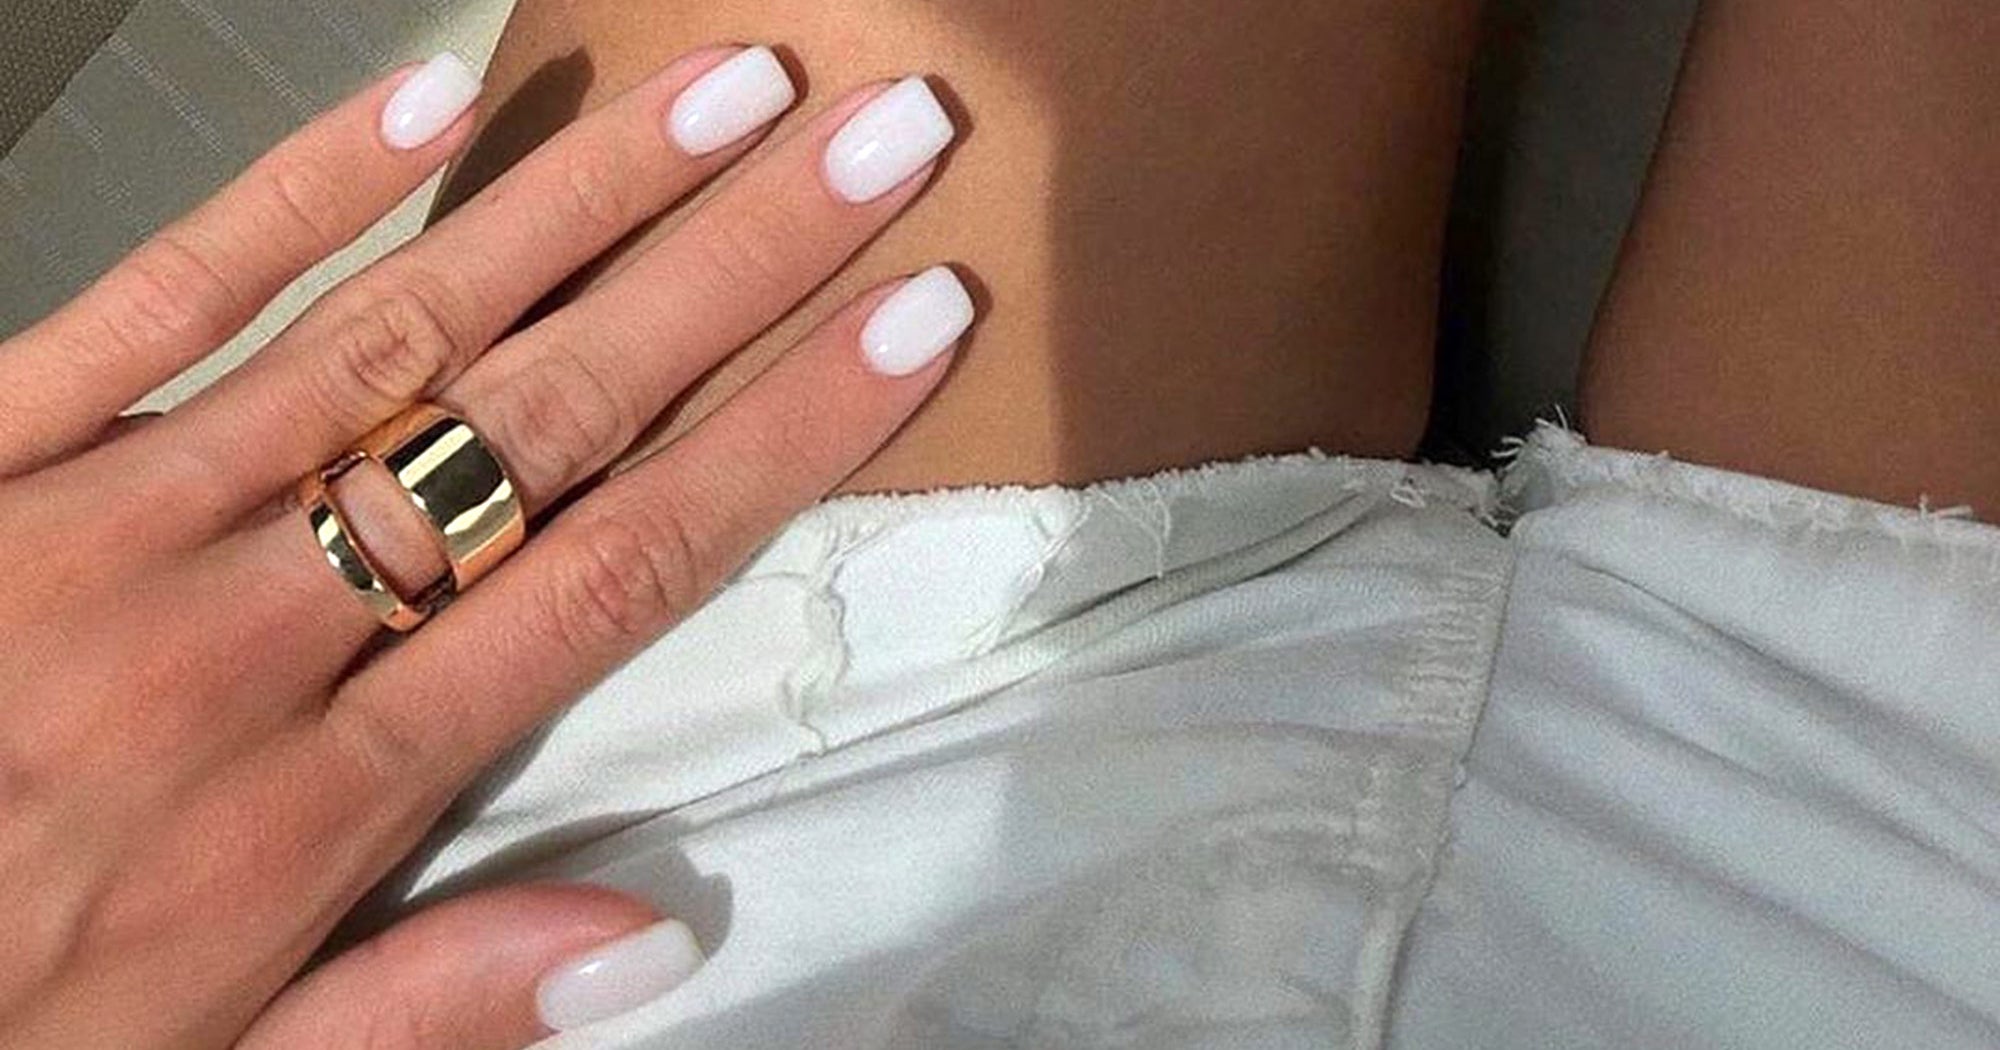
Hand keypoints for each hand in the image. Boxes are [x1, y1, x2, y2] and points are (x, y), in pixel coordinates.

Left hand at [0, 45, 968, 1046]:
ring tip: (723, 90)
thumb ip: (421, 1009)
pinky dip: (301, 189)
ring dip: (579, 198)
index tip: (910, 324)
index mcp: (314, 792)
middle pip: (546, 415)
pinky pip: (159, 294)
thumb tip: (645, 940)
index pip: (616, 577)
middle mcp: (244, 624)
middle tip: (871, 145)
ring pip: (394, 326)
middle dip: (734, 265)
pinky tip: (432, 100)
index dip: (783, 438)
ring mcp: (109, 512)